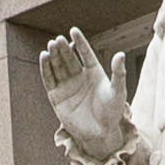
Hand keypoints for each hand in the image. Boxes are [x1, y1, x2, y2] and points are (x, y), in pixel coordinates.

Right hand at [40, 26, 127, 164]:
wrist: (100, 133)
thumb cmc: (112, 112)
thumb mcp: (118, 91)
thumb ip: (119, 73)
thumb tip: (121, 54)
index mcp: (94, 72)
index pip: (85, 53)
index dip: (79, 42)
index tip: (73, 30)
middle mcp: (79, 77)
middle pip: (69, 58)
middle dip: (63, 49)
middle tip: (58, 40)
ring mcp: (67, 86)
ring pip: (58, 66)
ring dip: (54, 56)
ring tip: (50, 45)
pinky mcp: (56, 97)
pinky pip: (49, 79)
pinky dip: (46, 68)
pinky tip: (44, 57)